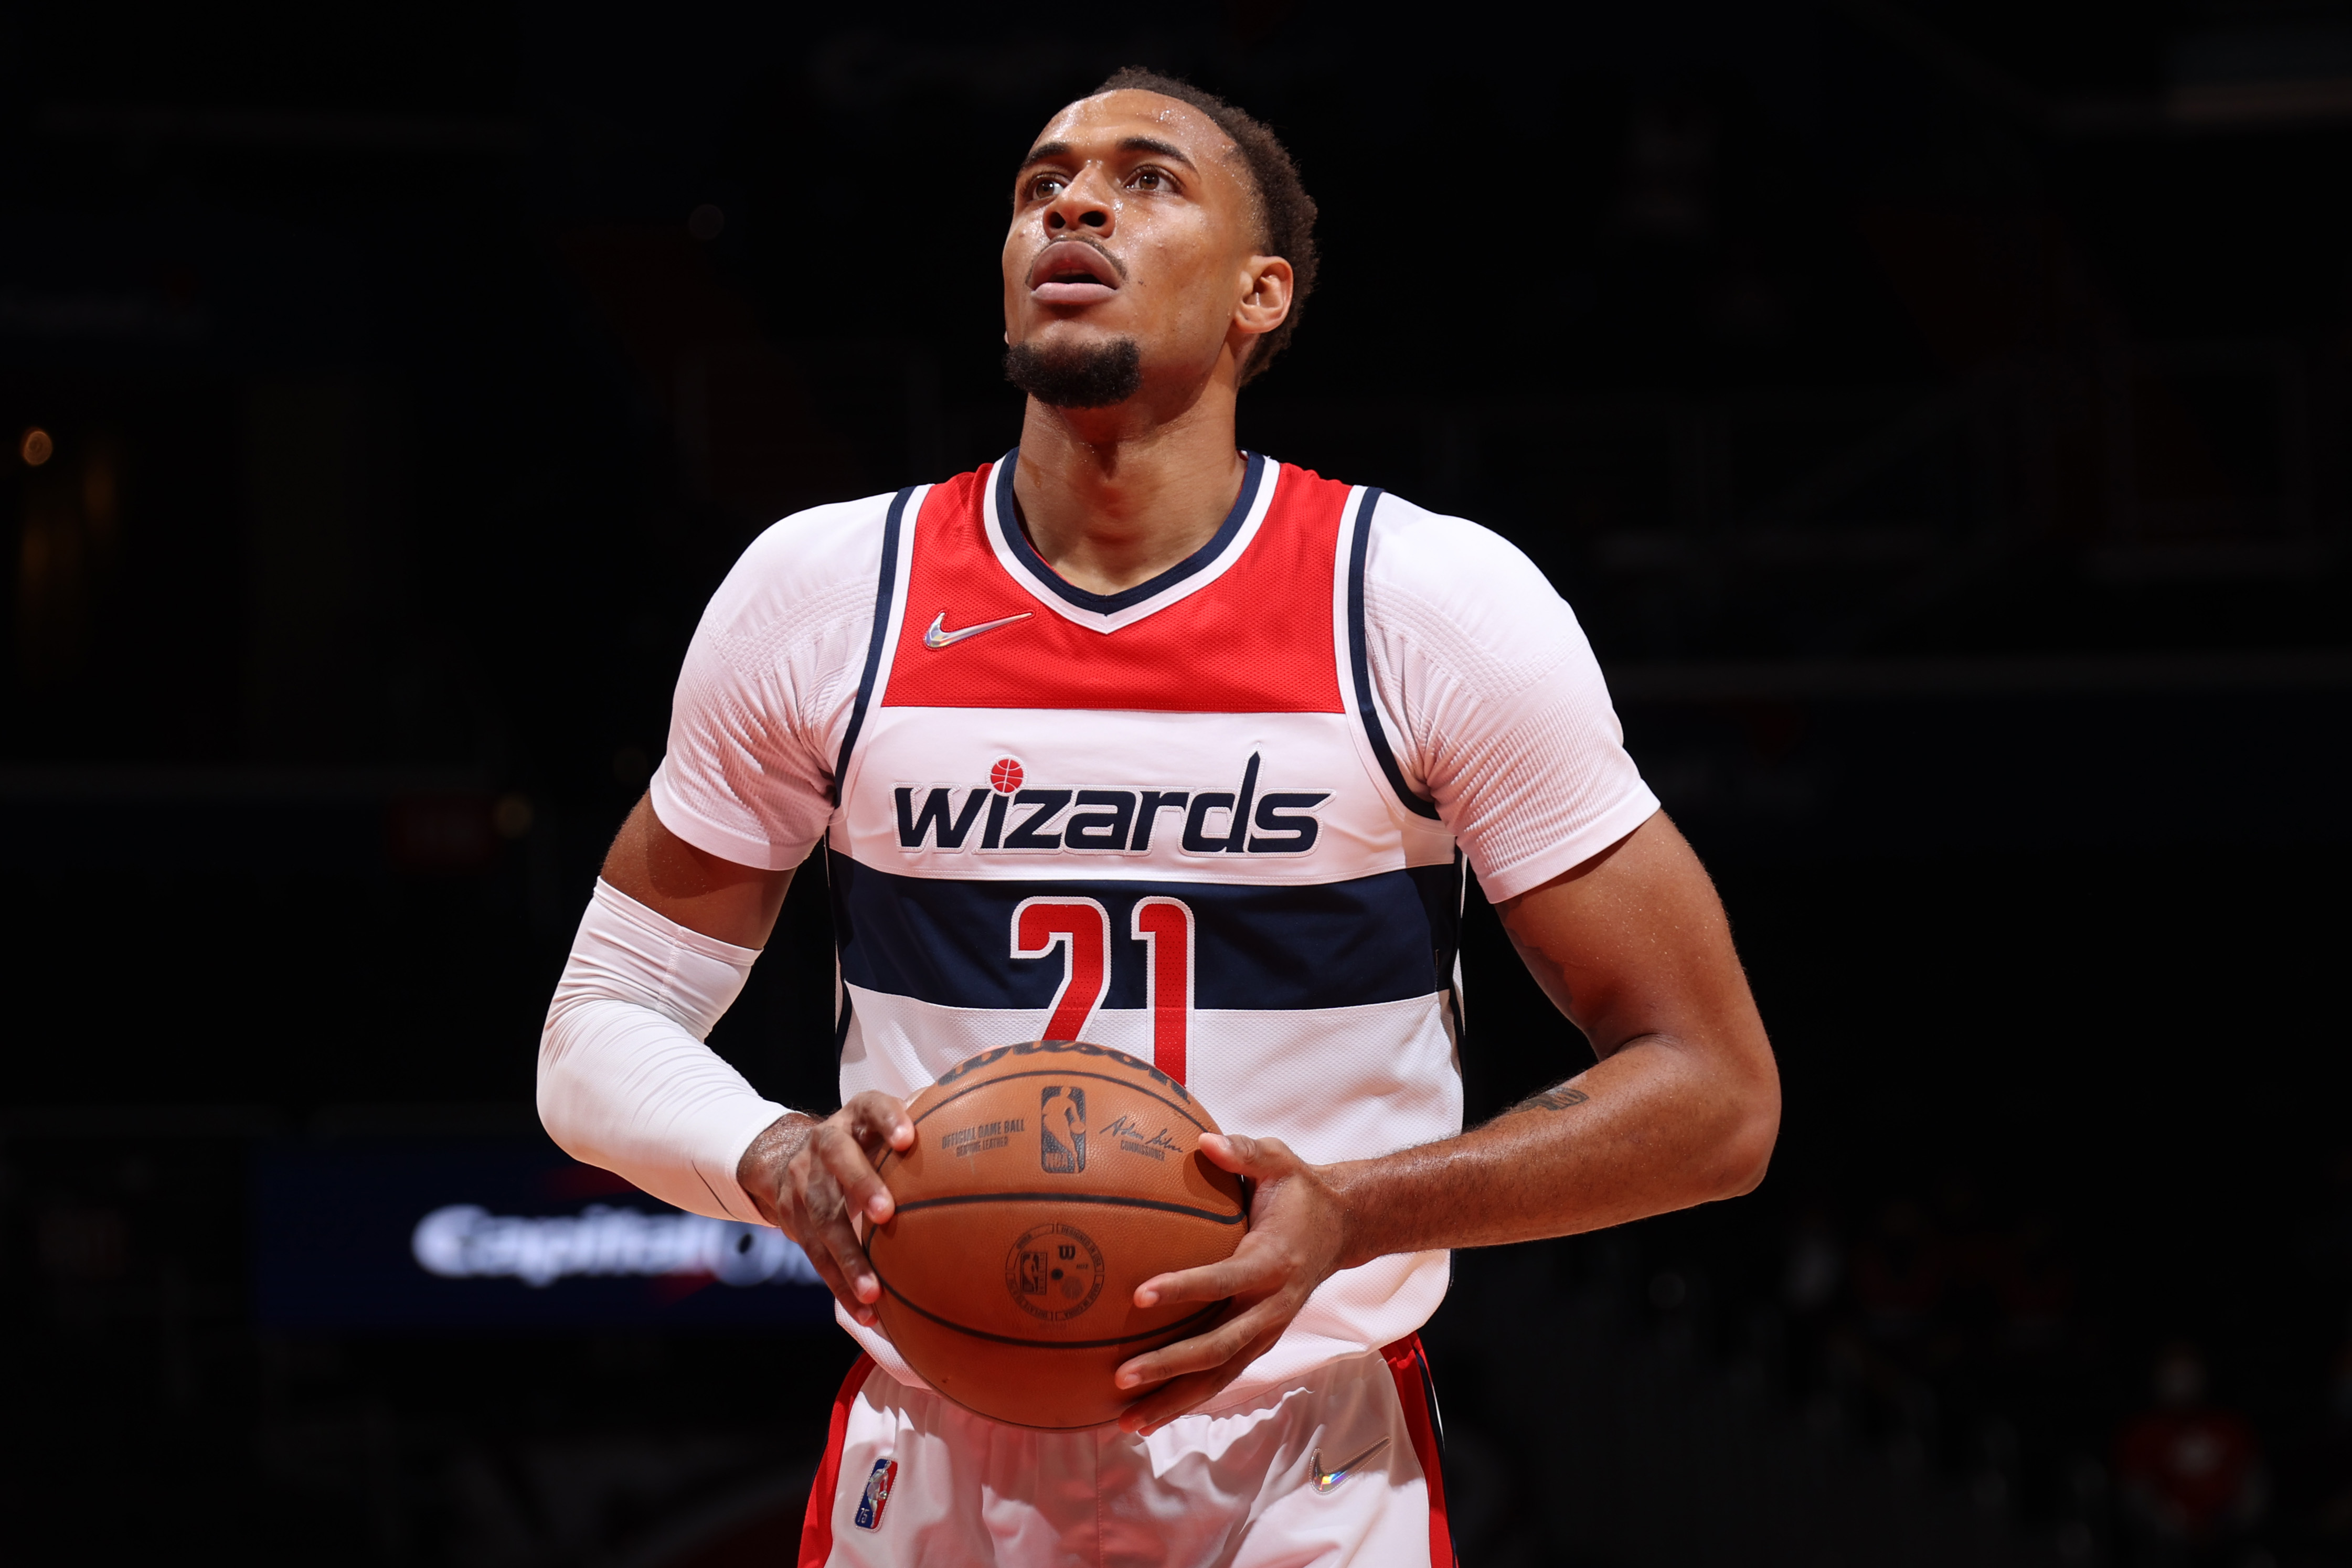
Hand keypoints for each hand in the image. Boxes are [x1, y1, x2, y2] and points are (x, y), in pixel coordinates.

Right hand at [736, 1093, 913, 1326]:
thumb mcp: (880, 1125)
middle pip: (838, 1160)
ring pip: (824, 1218)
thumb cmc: (861, 1143)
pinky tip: (866, 1312)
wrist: (785, 1159)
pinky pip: (817, 1256)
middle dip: (861, 1185)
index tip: (907, 1139)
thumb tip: (979, 1124)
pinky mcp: (795, 1220)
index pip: (871, 1107)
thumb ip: (923, 1123)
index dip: (887, 1120)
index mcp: (855, 1117)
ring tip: (873, 1291)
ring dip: (849, 1257)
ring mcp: (804, 1182)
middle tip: (885, 1213)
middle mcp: (825, 1144)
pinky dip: (841, 1285)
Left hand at [1112, 1132, 1351, 1434]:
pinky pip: (1224, 1376)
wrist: (1345, 1228)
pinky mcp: (1262, 1342)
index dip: (1185, 1288)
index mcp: (1274, 1262)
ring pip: (1220, 1375)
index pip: (1225, 1280)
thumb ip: (1244, 1152)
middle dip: (1169, 1365)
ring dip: (1174, 1398)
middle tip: (1120, 1377)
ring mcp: (1268, 1331)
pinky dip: (1188, 1398)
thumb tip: (1204, 1140)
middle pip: (1218, 1346)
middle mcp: (1273, 1306)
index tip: (1140, 1294)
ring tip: (1127, 1420)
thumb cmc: (1299, 1190)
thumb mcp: (1279, 1161)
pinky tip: (1149, 1414)